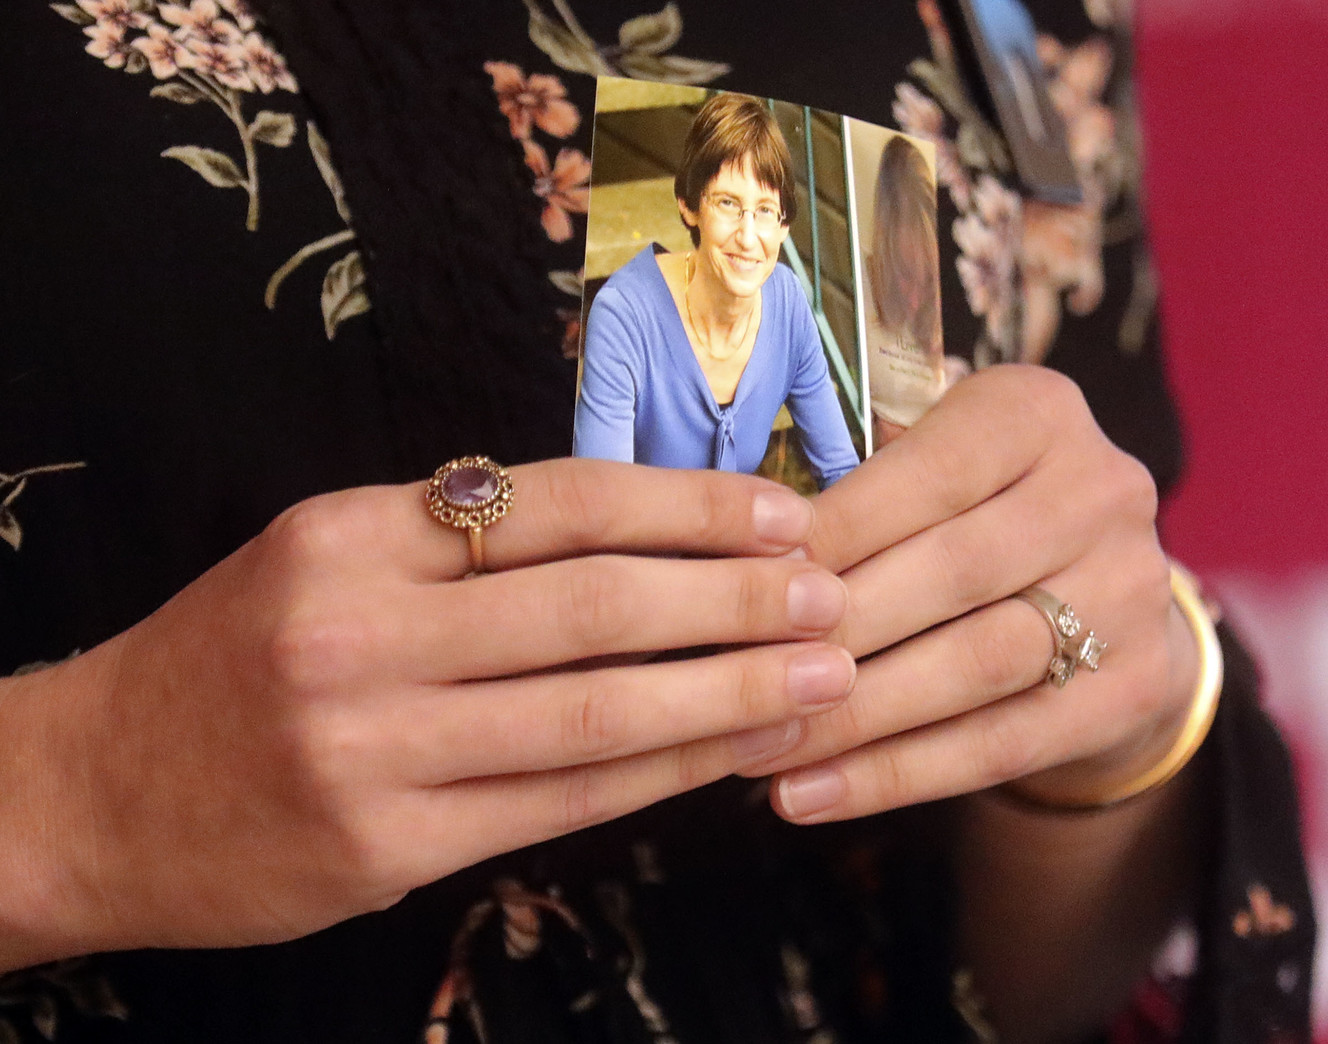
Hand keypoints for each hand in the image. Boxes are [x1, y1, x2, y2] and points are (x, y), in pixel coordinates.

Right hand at [0, 460, 853, 967]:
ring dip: (723, 693)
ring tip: (819, 678)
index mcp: (350, 536)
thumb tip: (634, 539)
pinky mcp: (385, 844)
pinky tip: (731, 753)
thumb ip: (459, 547)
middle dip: (731, 598)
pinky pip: (559, 800)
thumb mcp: (325, 560)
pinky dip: (660, 772)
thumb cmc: (231, 661)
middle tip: (832, 593)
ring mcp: (372, 745)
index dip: (684, 506)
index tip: (778, 511)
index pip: (554, 503)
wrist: (93, 793)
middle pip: (590, 604)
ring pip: (590, 710)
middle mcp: (361, 631)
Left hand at [738, 365, 1192, 820]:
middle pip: (953, 571)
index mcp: (1034, 414)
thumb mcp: (924, 464)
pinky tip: (809, 796)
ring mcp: (1132, 592)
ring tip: (757, 749)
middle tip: (732, 677)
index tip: (741, 585)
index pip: (924, 475)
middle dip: (832, 630)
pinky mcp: (1135, 688)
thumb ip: (850, 488)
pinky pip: (1001, 744)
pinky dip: (896, 775)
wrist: (1100, 593)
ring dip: (854, 715)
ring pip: (976, 663)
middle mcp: (1101, 490)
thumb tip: (730, 554)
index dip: (829, 534)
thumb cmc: (968, 516)